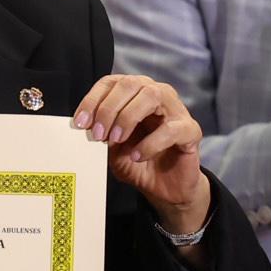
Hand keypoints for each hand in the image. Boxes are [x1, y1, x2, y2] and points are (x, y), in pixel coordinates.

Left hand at [74, 73, 210, 237]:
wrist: (164, 188)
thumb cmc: (137, 161)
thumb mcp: (111, 148)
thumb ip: (100, 133)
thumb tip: (84, 125)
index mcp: (134, 93)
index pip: (111, 82)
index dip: (93, 100)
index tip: (80, 123)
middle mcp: (157, 94)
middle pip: (131, 84)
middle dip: (109, 108)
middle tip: (97, 134)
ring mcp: (176, 110)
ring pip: (152, 95)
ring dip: (128, 117)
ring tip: (116, 140)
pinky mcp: (191, 130)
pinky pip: (171, 129)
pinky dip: (151, 143)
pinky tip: (138, 156)